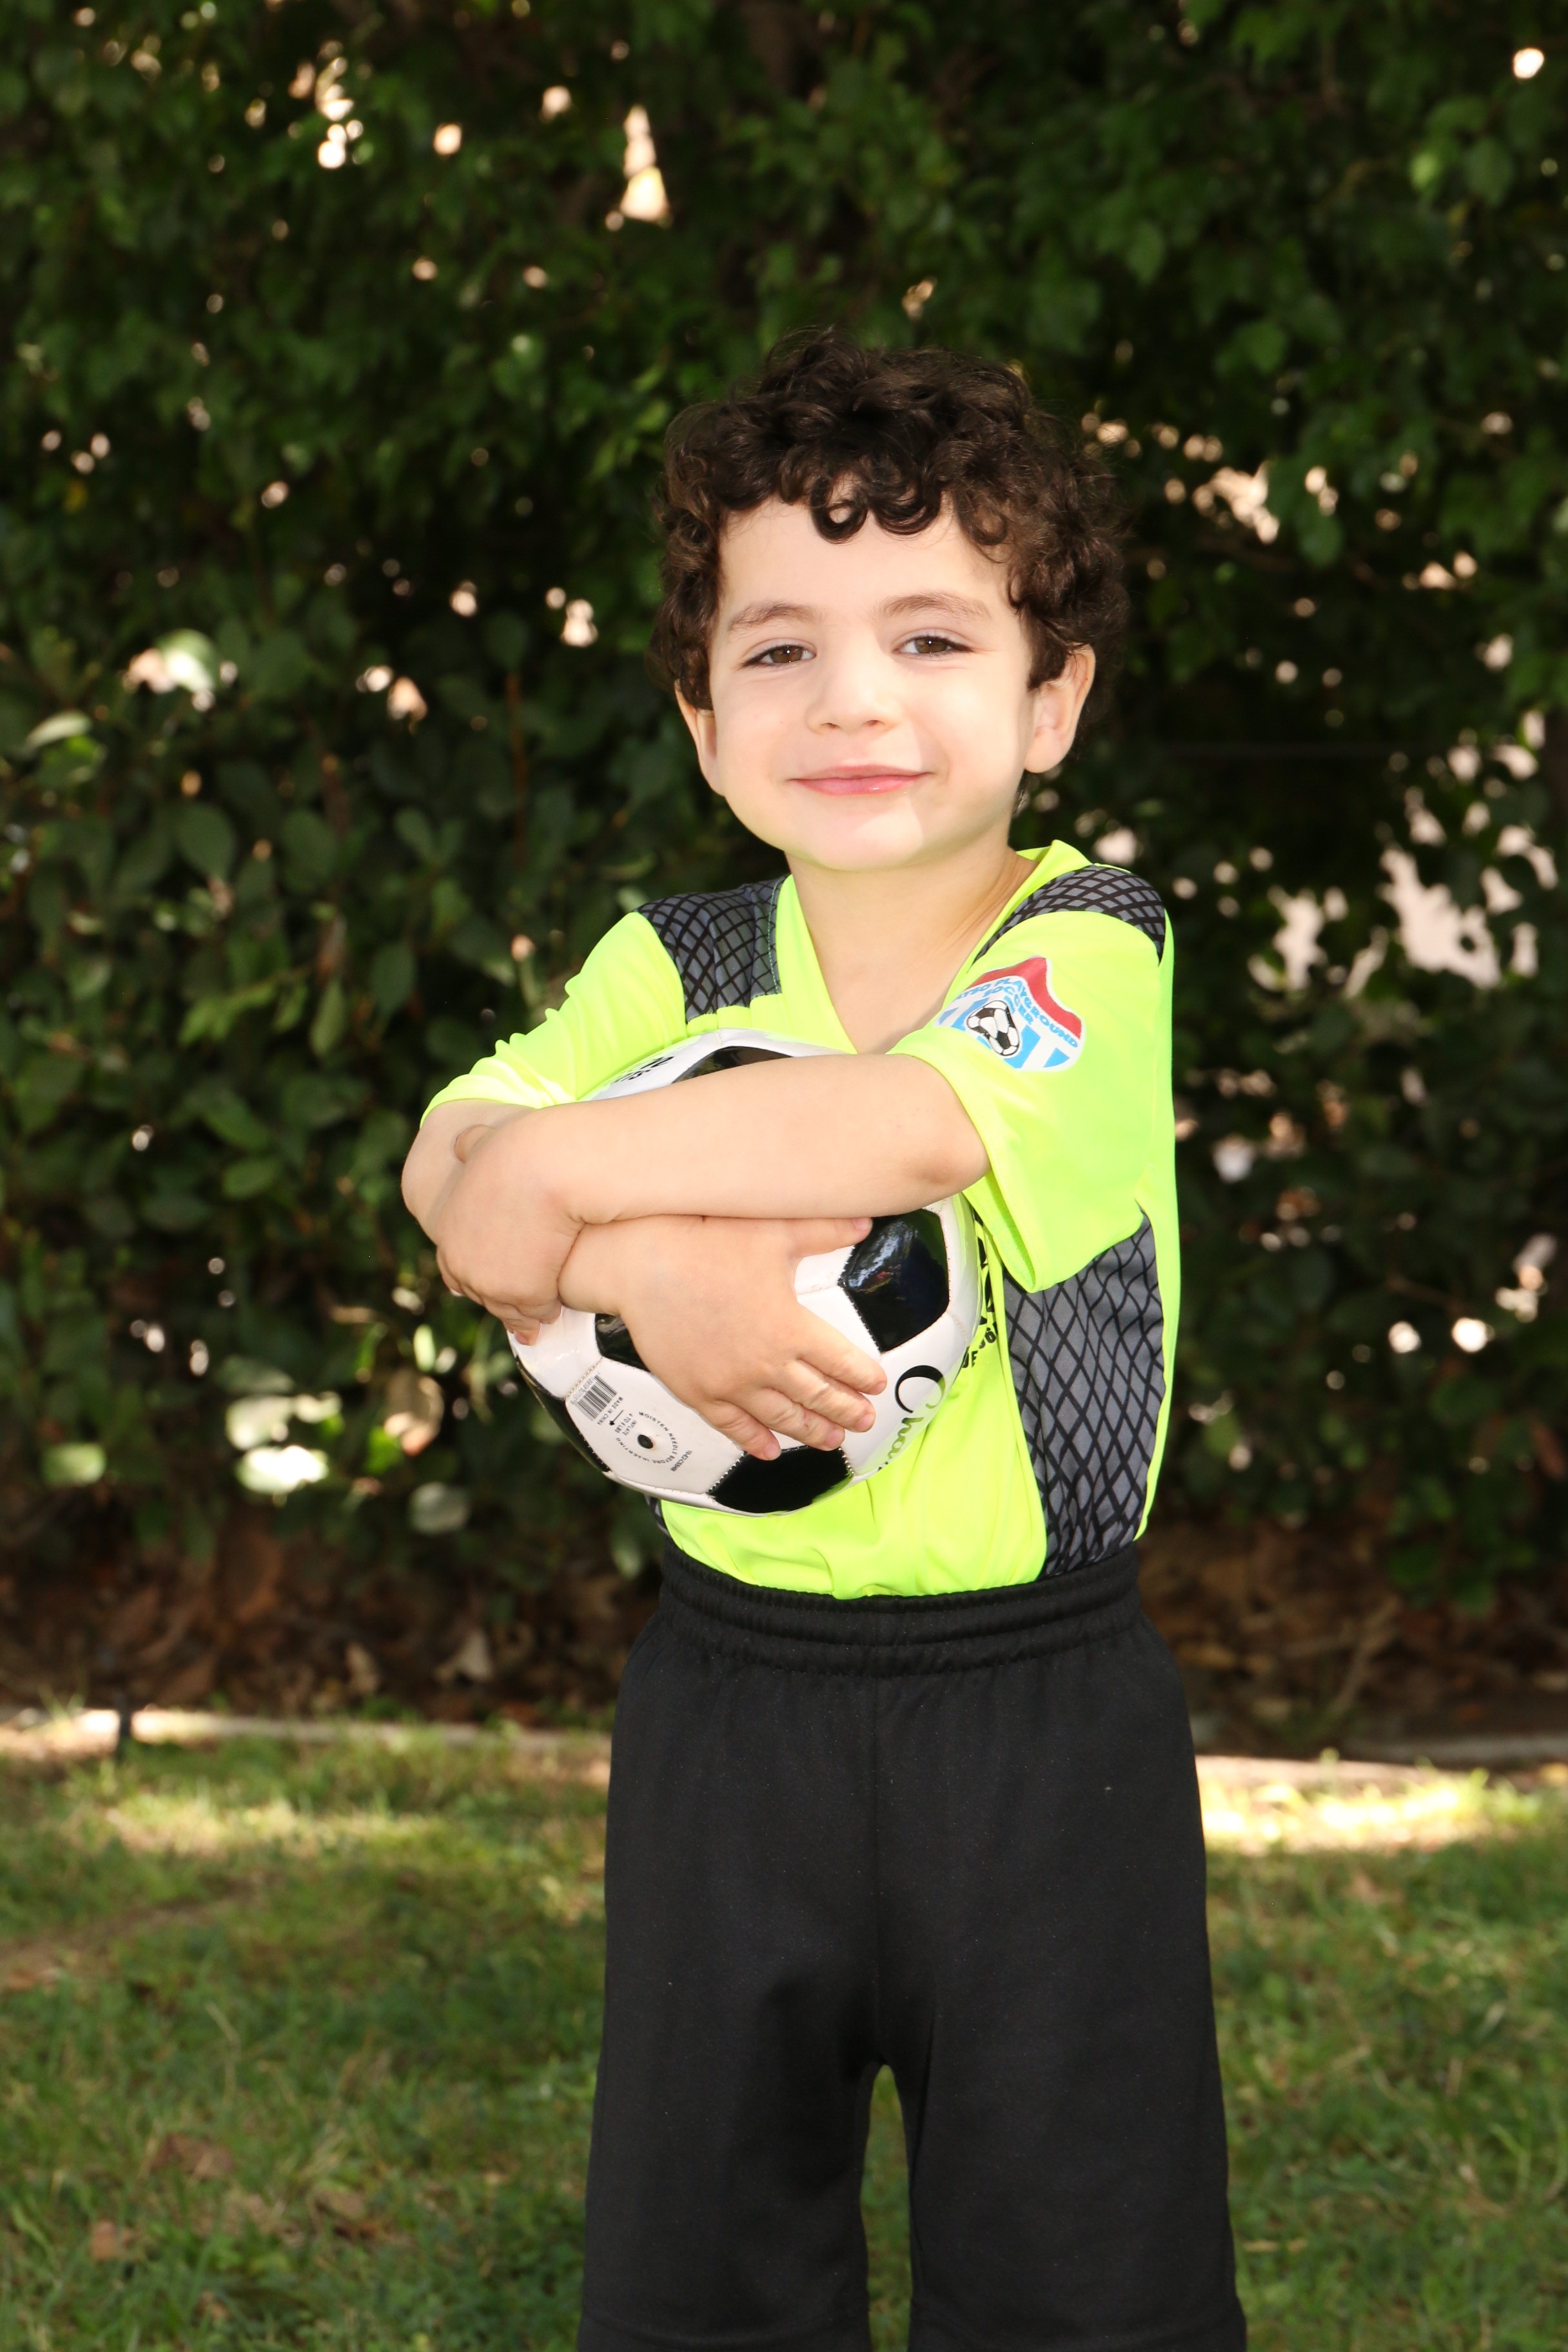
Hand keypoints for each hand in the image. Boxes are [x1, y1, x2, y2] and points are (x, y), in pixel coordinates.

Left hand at [429, 1117, 579, 1339]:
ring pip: (509, 1308)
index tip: (490, 1281)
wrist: (544, 1170)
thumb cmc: (519, 1152)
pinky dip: (545, 1311)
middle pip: (482, 1293)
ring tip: (543, 1315)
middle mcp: (464, 1264)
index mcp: (449, 1233)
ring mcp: (492, 1282)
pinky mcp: (524, 1292)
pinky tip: (555, 1309)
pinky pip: (535, 1310)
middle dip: (500, 1298)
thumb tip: (460, 1141)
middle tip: (516, 1306)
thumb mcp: (483, 1145)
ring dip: (525, 1312)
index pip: (455, 1268)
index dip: (474, 1276)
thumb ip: (470, 1148)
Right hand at [560, 1215, 887, 1460]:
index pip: (840, 1362)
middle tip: (864, 1421)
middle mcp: (765, 1364)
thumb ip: (824, 1230)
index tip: (877, 1387)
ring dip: (809, 1432)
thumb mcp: (773, 1231)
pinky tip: (769, 1450)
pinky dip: (754, 1441)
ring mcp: (730, 1384)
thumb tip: (865, 1221)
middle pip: (817, 1397)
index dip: (862, 1377)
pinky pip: (732, 1426)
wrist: (643, 1265)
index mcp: (790, 1328)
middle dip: (845, 1411)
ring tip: (830, 1440)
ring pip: (781, 1417)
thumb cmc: (705, 1244)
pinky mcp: (698, 1391)